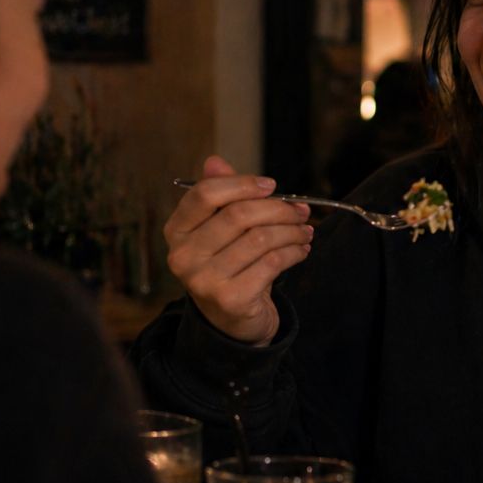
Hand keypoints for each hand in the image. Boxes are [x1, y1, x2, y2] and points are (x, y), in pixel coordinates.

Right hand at [163, 156, 312, 345]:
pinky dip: (294, 252)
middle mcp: (183, 256)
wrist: (231, 322)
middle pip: (239, 215)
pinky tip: (302, 250)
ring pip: (260, 239)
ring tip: (305, 231)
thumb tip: (215, 161)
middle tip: (301, 210)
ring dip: (292, 231)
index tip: (271, 185)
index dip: (242, 184)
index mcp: (177, 231)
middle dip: (278, 209)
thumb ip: (220, 196)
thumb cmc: (229, 266)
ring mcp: (204, 280)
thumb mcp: (220, 230)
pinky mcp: (230, 299)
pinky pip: (273, 263)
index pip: (205, 194)